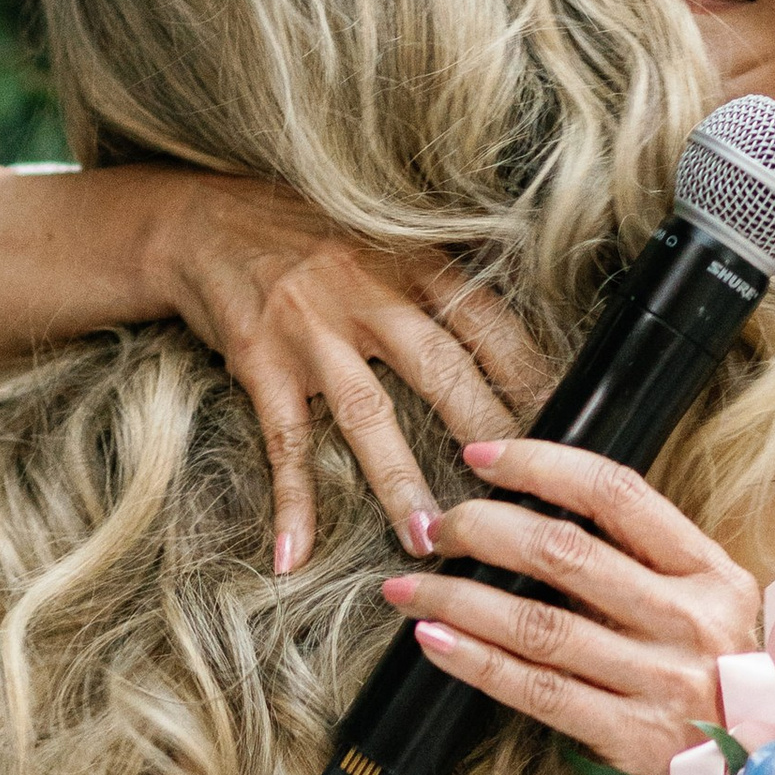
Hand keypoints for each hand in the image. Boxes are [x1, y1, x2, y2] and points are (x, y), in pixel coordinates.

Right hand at [143, 178, 545, 573]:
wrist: (203, 222)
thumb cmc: (313, 238)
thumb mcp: (387, 242)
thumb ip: (442, 291)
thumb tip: (519, 351)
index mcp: (413, 263)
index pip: (487, 323)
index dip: (531, 374)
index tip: (571, 424)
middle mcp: (368, 293)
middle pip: (442, 370)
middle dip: (488, 434)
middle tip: (526, 496)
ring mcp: (313, 331)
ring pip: (367, 414)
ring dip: (398, 481)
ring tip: (428, 539)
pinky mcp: (262, 363)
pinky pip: (283, 441)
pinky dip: (290, 500)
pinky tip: (294, 552)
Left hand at [377, 436, 763, 774]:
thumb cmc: (711, 673)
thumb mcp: (706, 601)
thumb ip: (643, 557)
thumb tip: (534, 504)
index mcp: (710, 571)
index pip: (616, 493)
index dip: (540, 465)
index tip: (480, 455)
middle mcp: (689, 621)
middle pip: (566, 552)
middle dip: (483, 529)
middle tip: (437, 528)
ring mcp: (661, 682)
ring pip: (539, 625)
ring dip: (460, 597)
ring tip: (410, 585)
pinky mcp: (629, 738)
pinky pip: (535, 690)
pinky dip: (475, 660)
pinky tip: (434, 638)